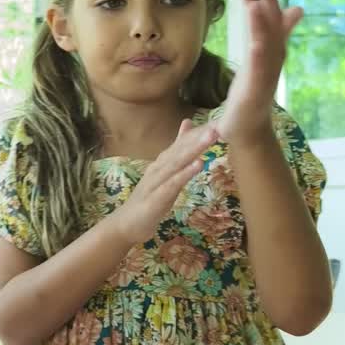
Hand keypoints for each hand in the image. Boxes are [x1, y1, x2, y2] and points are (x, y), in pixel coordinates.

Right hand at [113, 120, 218, 244]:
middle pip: (180, 150)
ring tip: (210, 137)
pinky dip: (184, 174)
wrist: (125, 224)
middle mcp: (158, 169)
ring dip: (193, 149)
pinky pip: (171, 185)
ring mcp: (155, 183)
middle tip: (218, 124)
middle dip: (199, 136)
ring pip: (176, 163)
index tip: (219, 120)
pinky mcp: (155, 199)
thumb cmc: (148, 200)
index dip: (199, 132)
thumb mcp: (165, 176)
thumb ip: (177, 153)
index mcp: (161, 164)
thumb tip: (187, 125)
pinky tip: (198, 165)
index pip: (181, 144)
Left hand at [217, 0, 302, 145]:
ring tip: (255, 3)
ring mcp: (264, 75)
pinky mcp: (256, 90)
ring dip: (262, 24)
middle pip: (271, 27)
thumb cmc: (249, 95)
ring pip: (266, 45)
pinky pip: (259, 70)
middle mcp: (270, 61)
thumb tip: (290, 14)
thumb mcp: (257, 63)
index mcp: (267, 53)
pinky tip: (256, 41)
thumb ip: (269, 40)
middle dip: (268, 2)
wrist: (246, 129)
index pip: (268, 21)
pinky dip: (259, 54)